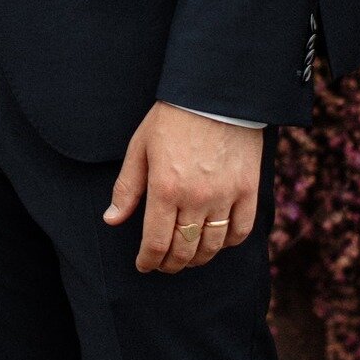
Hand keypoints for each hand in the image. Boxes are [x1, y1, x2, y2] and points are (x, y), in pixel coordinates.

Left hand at [102, 102, 260, 273]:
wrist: (214, 94)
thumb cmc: (172, 118)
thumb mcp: (140, 147)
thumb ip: (127, 187)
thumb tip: (112, 219)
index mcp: (165, 188)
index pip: (155, 242)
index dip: (148, 260)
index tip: (144, 265)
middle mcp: (196, 198)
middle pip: (183, 250)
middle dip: (170, 264)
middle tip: (163, 264)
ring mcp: (225, 196)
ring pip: (211, 246)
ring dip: (197, 258)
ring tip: (187, 257)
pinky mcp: (248, 190)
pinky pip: (240, 231)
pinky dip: (227, 242)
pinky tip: (215, 241)